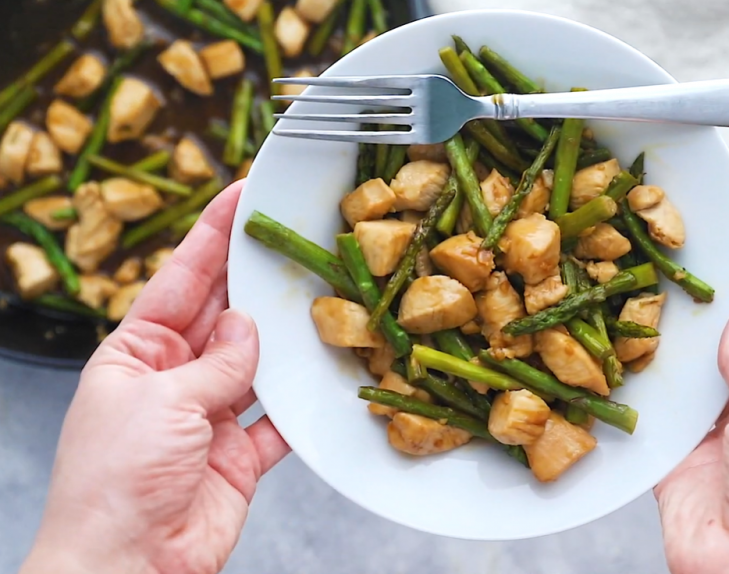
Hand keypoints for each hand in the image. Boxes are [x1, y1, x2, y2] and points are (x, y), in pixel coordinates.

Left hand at [20, 181, 290, 573]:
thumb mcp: (161, 400)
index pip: (182, 279)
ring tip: (319, 300)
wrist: (128, 567)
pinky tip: (323, 377)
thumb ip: (216, 363)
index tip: (242, 194)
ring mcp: (209, 416)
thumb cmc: (114, 481)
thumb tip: (249, 330)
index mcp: (136, 353)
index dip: (213, 235)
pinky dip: (300, 402)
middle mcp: (174, 378)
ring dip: (284, 339)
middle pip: (224, 314)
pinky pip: (278, 417)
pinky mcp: (240, 455)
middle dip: (256, 278)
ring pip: (257, 362)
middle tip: (294, 238)